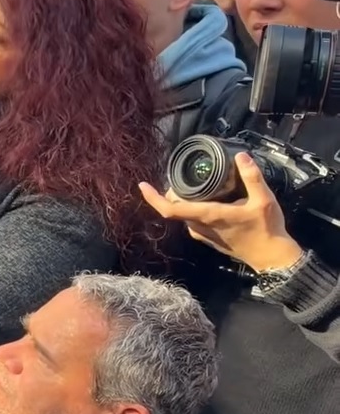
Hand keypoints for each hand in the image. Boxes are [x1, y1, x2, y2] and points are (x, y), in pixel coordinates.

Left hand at [139, 153, 303, 272]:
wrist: (271, 257)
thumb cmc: (266, 229)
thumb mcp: (264, 200)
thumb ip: (252, 177)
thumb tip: (241, 156)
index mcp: (207, 216)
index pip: (170, 209)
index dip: (153, 198)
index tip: (142, 185)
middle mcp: (199, 226)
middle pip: (174, 208)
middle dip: (170, 192)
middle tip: (179, 176)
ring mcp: (202, 234)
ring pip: (182, 214)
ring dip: (181, 200)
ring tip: (190, 183)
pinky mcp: (207, 238)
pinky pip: (191, 220)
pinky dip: (190, 208)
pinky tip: (203, 198)